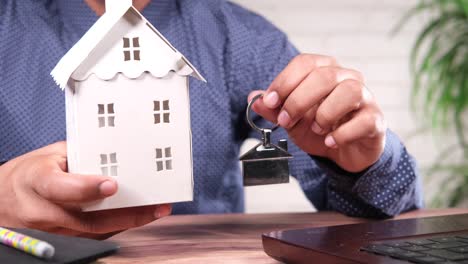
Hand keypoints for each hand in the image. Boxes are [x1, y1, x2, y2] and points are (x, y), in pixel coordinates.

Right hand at [0, 142, 170, 238]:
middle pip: (87, 218)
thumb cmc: (27, 175)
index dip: (87, 188)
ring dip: (128, 222)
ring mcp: (51, 231)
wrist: (2, 201)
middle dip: (125, 213)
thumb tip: (114, 153)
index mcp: (36, 182)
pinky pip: (94, 237)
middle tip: (154, 204)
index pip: (62, 188)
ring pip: (95, 231)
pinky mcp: (62, 241)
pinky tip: (138, 218)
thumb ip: (79, 155)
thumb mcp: (47, 156)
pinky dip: (118, 227)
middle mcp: (42, 211)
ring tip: (155, 210)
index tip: (113, 184)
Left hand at [250, 54, 386, 172]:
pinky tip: (330, 142)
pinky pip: (363, 120)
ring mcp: (365, 98)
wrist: (345, 152)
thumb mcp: (292, 121)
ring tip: (316, 130)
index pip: (305, 63)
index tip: (270, 101)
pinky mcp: (375, 120)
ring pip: (348, 91)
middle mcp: (348, 78)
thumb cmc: (320, 129)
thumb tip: (254, 99)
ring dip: (324, 114)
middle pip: (324, 76)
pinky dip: (342, 133)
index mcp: (326, 71)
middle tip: (286, 120)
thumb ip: (275, 110)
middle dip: (298, 100)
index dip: (285, 81)